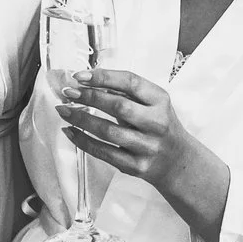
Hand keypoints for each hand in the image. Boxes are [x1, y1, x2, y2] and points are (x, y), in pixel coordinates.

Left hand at [58, 68, 200, 181]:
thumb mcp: (152, 104)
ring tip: (64, 110)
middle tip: (68, 92)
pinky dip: (83, 141)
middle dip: (89, 97)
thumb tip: (87, 83)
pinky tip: (71, 132)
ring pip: (108, 131)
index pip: (130, 82)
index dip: (103, 77)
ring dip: (81, 120)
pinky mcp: (137, 166)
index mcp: (160, 100)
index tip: (80, 76)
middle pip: (118, 106)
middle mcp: (156, 123)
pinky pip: (104, 153)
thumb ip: (126, 94)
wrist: (178, 161)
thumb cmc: (159, 126)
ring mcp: (147, 146)